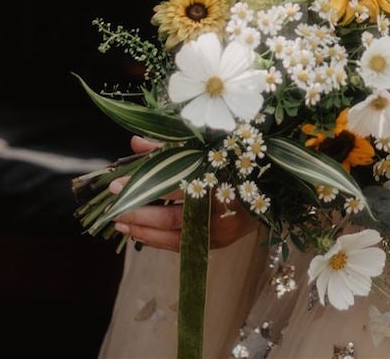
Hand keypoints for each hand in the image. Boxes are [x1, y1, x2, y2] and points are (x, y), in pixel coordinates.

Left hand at [111, 136, 255, 250]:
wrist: (276, 187)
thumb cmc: (237, 161)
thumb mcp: (204, 149)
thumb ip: (170, 147)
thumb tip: (135, 143)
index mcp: (218, 182)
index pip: (173, 187)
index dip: (144, 187)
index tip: (118, 184)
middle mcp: (221, 211)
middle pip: (171, 219)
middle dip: (138, 214)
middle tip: (113, 207)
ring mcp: (221, 232)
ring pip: (175, 239)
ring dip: (144, 232)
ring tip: (120, 224)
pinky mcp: (219, 244)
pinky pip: (184, 246)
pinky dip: (160, 240)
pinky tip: (142, 233)